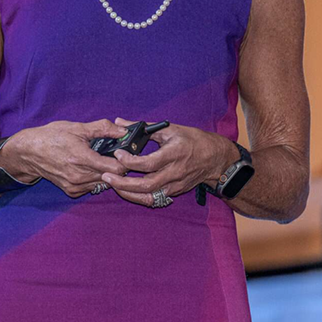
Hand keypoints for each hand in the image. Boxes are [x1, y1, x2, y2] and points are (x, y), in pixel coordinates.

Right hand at [14, 119, 127, 197]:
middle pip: (112, 177)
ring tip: (101, 160)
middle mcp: (79, 176)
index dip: (124, 160)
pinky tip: (90, 168)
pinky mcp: (71, 191)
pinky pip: (92, 187)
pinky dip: (95, 179)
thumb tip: (123, 131)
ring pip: (103, 184)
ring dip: (107, 174)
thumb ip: (103, 128)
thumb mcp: (77, 128)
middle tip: (114, 154)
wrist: (29, 152)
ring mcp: (75, 186)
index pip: (116, 168)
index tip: (123, 152)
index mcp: (82, 158)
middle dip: (117, 166)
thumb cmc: (52, 137)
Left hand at [100, 118, 233, 206]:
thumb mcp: (171, 129)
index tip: (117, 154)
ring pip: (148, 196)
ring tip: (113, 184)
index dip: (130, 161)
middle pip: (145, 184)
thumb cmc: (193, 141)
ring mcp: (175, 184)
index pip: (148, 162)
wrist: (215, 159)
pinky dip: (139, 196)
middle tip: (107, 176)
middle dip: (123, 183)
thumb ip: (145, 128)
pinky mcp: (174, 192)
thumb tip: (120, 122)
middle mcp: (174, 172)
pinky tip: (127, 190)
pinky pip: (154, 198)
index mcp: (174, 153)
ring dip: (128, 192)